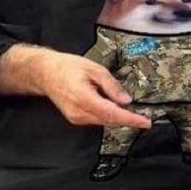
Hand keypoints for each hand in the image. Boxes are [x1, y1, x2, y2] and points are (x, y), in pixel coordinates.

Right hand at [36, 51, 150, 128]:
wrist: (46, 73)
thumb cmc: (68, 67)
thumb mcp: (95, 69)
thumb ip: (112, 86)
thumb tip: (126, 100)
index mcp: (84, 98)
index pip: (112, 113)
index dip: (130, 119)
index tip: (145, 122)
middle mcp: (79, 112)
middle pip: (109, 120)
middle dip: (127, 120)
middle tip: (143, 117)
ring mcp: (76, 117)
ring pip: (103, 122)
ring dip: (118, 118)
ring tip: (130, 112)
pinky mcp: (75, 118)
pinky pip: (96, 120)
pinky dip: (107, 116)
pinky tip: (113, 108)